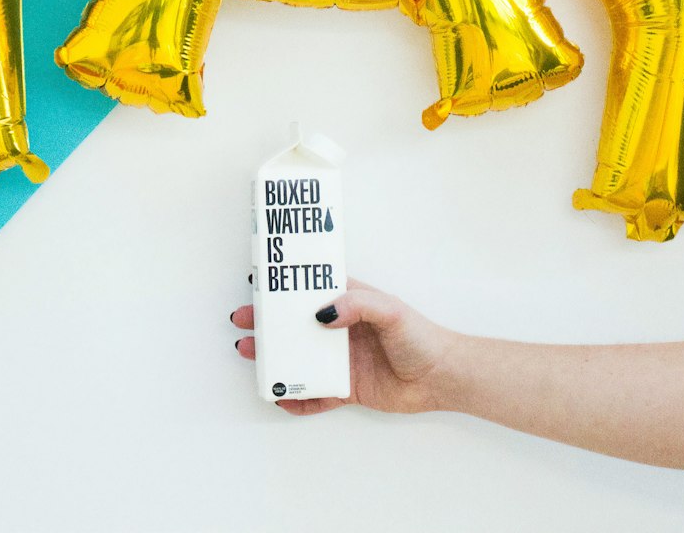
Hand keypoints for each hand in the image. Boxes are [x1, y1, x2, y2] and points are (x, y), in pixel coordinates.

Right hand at [230, 279, 455, 415]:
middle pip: (296, 325)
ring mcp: (342, 360)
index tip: (259, 284)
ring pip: (300, 358)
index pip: (310, 291)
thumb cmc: (420, 336)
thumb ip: (357, 305)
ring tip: (250, 354)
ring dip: (275, 358)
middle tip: (242, 321)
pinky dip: (297, 397)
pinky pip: (316, 394)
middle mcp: (341, 330)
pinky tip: (281, 398)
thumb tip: (322, 314)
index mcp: (349, 303)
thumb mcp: (390, 310)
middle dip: (268, 323)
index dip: (285, 288)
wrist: (441, 376)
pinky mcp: (347, 388)